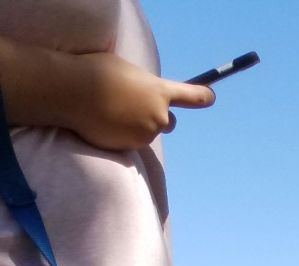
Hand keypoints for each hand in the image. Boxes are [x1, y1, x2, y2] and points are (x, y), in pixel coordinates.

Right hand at [60, 51, 214, 148]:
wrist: (73, 92)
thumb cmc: (97, 72)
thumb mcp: (126, 71)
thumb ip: (143, 85)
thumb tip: (144, 95)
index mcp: (159, 92)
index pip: (190, 96)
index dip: (201, 96)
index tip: (211, 97)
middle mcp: (159, 116)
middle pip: (168, 122)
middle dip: (157, 117)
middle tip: (135, 107)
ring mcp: (145, 134)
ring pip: (147, 132)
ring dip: (136, 125)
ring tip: (112, 111)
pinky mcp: (131, 148)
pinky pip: (131, 141)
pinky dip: (122, 134)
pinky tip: (104, 122)